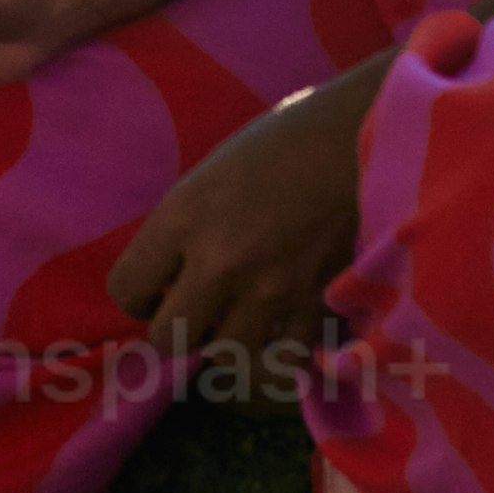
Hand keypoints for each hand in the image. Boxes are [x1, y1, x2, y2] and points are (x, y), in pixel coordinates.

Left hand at [105, 78, 375, 379]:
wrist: (369, 135)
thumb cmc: (286, 141)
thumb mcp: (212, 174)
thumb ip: (184, 230)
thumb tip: (168, 282)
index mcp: (184, 215)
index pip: (125, 289)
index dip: (141, 292)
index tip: (161, 284)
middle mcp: (220, 261)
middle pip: (167, 337)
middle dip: (180, 326)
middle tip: (201, 306)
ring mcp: (271, 291)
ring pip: (224, 354)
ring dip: (229, 338)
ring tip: (246, 313)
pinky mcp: (317, 307)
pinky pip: (280, 357)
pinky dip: (280, 346)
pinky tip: (287, 320)